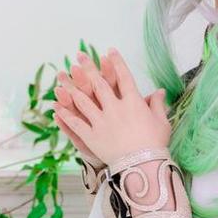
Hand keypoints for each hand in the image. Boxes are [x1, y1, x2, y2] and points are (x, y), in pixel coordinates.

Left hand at [53, 49, 170, 166]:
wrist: (143, 166)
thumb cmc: (156, 144)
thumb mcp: (161, 123)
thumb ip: (157, 104)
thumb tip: (159, 91)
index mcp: (133, 103)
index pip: (124, 78)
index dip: (116, 63)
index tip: (109, 51)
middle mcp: (115, 108)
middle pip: (99, 84)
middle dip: (88, 68)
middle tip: (79, 56)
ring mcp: (102, 122)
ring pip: (83, 101)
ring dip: (71, 87)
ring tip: (61, 76)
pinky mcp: (92, 136)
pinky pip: (76, 123)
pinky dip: (65, 114)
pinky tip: (56, 106)